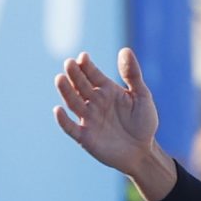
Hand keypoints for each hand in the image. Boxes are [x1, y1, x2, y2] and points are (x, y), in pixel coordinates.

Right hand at [55, 49, 174, 200]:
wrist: (143, 151)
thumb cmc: (143, 122)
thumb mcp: (142, 96)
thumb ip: (132, 75)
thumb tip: (125, 50)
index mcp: (106, 89)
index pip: (92, 74)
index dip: (87, 66)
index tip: (83, 57)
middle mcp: (94, 102)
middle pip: (80, 85)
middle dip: (74, 75)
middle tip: (69, 63)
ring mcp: (88, 119)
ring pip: (73, 103)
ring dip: (66, 92)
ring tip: (60, 78)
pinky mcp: (85, 137)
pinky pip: (71, 128)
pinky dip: (63, 120)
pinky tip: (58, 110)